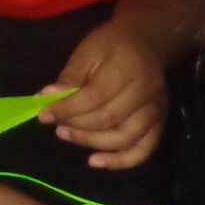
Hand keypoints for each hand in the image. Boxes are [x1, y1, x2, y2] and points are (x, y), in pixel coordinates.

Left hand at [44, 25, 168, 170]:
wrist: (147, 43)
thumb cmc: (112, 45)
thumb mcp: (87, 52)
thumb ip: (70, 78)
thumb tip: (47, 99)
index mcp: (128, 66)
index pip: (94, 96)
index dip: (67, 109)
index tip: (44, 115)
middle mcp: (148, 90)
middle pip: (108, 119)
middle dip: (77, 126)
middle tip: (57, 126)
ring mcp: (157, 109)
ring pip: (123, 139)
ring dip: (91, 143)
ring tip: (68, 135)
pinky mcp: (160, 123)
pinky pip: (142, 151)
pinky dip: (120, 161)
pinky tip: (95, 161)